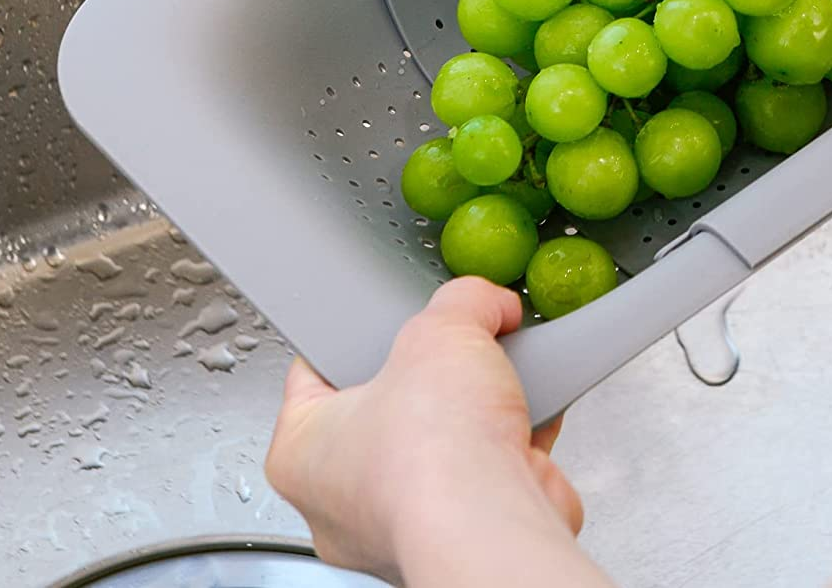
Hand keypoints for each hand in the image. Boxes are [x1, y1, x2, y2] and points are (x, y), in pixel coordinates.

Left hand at [266, 278, 604, 587]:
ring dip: (480, 408)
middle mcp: (343, 500)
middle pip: (392, 403)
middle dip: (434, 373)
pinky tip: (529, 413)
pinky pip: (490, 468)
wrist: (495, 524)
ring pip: (446, 439)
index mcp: (302, 451)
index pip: (315, 371)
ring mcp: (405, 521)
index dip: (355, 333)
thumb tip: (483, 299)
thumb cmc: (432, 456)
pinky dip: (516, 439)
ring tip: (498, 379)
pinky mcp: (465, 532)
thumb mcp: (441, 327)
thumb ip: (462, 300)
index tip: (384, 319)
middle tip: (452, 349)